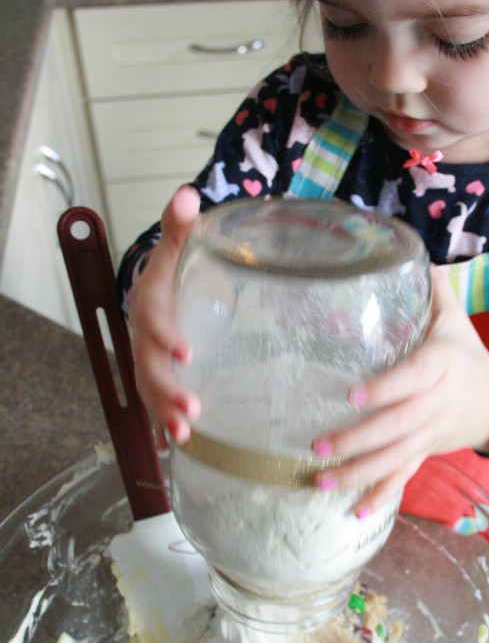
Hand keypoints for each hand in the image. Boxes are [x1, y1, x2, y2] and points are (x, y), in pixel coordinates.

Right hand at [128, 185, 201, 447]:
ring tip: (185, 435)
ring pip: (150, 390)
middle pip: (147, 365)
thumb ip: (183, 224)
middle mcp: (143, 336)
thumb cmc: (177, 267)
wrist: (166, 287)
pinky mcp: (159, 378)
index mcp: (151, 302)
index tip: (187, 355)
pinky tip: (177, 447)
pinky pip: (156, 404)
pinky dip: (163, 425)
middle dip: (166, 390)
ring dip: (165, 414)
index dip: (166, 336)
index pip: (152, 319)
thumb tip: (189, 195)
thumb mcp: (182, 243)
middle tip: (191, 411)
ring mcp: (148, 361)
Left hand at [312, 265, 488, 514]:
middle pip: (396, 426)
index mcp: (439, 365)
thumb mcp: (453, 318)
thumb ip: (429, 288)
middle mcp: (433, 405)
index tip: (350, 393)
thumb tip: (403, 247)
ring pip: (394, 458)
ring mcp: (429, 435)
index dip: (384, 388)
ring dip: (358, 474)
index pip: (411, 377)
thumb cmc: (465, 355)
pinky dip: (380, 496)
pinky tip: (354, 512)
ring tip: (320, 482)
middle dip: (357, 439)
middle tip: (317, 445)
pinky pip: (403, 478)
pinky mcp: (425, 454)